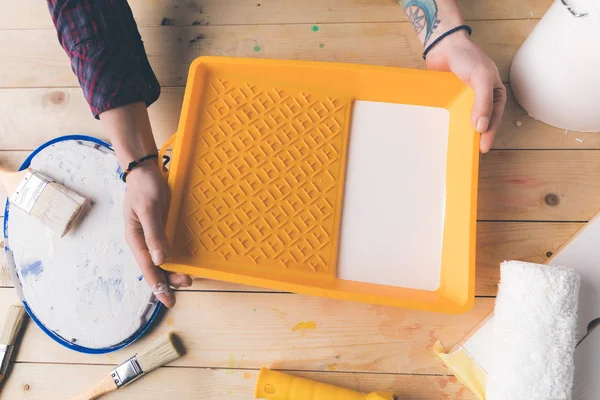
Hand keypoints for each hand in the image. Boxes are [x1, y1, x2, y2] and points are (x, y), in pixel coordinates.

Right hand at [123, 160, 191, 307]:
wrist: (145, 169)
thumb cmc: (144, 187)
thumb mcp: (148, 209)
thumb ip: (154, 233)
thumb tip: (160, 260)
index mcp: (136, 238)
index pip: (148, 267)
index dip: (158, 285)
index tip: (167, 300)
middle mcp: (143, 240)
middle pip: (156, 266)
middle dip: (169, 280)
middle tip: (188, 284)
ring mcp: (153, 234)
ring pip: (162, 259)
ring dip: (173, 270)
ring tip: (188, 279)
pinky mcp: (162, 227)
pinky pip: (168, 247)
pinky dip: (175, 257)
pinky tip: (185, 262)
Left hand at [425, 31, 506, 152]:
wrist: (444, 45)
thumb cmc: (468, 57)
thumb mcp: (482, 77)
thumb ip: (483, 101)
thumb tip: (482, 127)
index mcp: (494, 95)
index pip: (494, 119)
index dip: (489, 134)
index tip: (482, 149)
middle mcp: (480, 100)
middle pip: (479, 123)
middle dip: (474, 137)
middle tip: (468, 152)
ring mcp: (463, 101)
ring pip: (462, 120)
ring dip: (459, 132)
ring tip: (454, 148)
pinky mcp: (448, 100)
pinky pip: (448, 115)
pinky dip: (446, 124)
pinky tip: (442, 133)